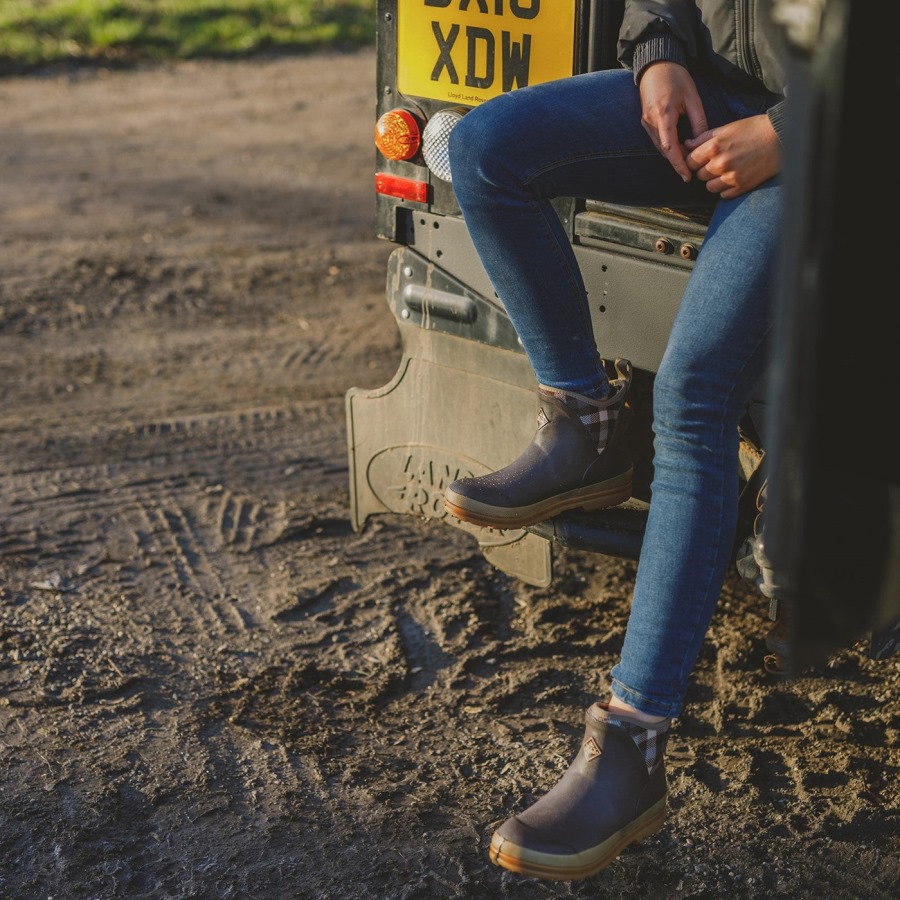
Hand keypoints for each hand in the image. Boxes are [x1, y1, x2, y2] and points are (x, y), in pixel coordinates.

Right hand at [638, 61, 707, 182]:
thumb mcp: (692, 96)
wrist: (655, 65)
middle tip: (693, 170)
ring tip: (689, 161)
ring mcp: (646, 123)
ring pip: (660, 147)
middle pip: (664, 151)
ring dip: (673, 155)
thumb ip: (698, 120)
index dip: (679, 164)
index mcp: (664, 114)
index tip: (687, 176)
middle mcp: (651, 122)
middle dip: (678, 162)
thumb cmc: (675, 77)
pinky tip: (680, 148)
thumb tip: (702, 141)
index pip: (670, 147)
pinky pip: (657, 140)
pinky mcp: (645, 122)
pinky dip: (668, 147)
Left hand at [684, 115, 781, 197]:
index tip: (700, 159)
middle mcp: (720, 164)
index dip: (694, 160)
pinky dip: (726, 188)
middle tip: (717, 162)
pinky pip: (723, 194)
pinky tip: (734, 177)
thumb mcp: (727, 128)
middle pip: (699, 175)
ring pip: (709, 187)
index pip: (690, 162)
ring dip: (714, 181)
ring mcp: (731, 177)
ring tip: (726, 170)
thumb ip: (703, 138)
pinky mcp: (741, 186)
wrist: (779, 138)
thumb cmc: (753, 130)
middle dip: (705, 169)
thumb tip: (686, 144)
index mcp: (714, 147)